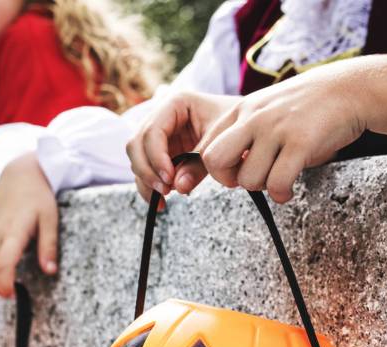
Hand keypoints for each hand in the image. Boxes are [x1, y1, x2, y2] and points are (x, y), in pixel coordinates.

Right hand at [0, 153, 57, 297]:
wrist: (20, 172)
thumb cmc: (39, 195)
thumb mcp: (50, 219)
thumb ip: (49, 246)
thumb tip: (50, 271)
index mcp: (14, 230)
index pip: (3, 263)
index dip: (5, 282)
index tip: (13, 293)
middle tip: (10, 296)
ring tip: (0, 290)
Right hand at [126, 91, 241, 202]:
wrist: (251, 128)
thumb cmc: (239, 127)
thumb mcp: (221, 144)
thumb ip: (199, 164)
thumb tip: (177, 187)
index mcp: (175, 104)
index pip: (152, 131)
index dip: (156, 157)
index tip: (170, 179)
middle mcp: (162, 117)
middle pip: (136, 144)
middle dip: (147, 170)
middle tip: (166, 190)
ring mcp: (160, 135)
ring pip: (137, 158)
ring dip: (146, 180)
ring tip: (166, 197)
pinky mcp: (163, 152)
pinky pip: (147, 170)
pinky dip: (150, 186)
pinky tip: (162, 202)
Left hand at [197, 55, 386, 202]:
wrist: (348, 89)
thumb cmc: (306, 106)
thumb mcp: (266, 108)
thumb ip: (242, 129)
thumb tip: (222, 164)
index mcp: (242, 110)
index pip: (206, 146)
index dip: (215, 169)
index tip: (236, 171)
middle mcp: (254, 118)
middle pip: (215, 161)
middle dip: (228, 180)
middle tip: (249, 179)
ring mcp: (276, 130)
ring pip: (248, 179)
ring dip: (262, 187)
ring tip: (278, 178)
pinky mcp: (301, 143)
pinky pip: (277, 183)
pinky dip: (281, 194)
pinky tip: (289, 189)